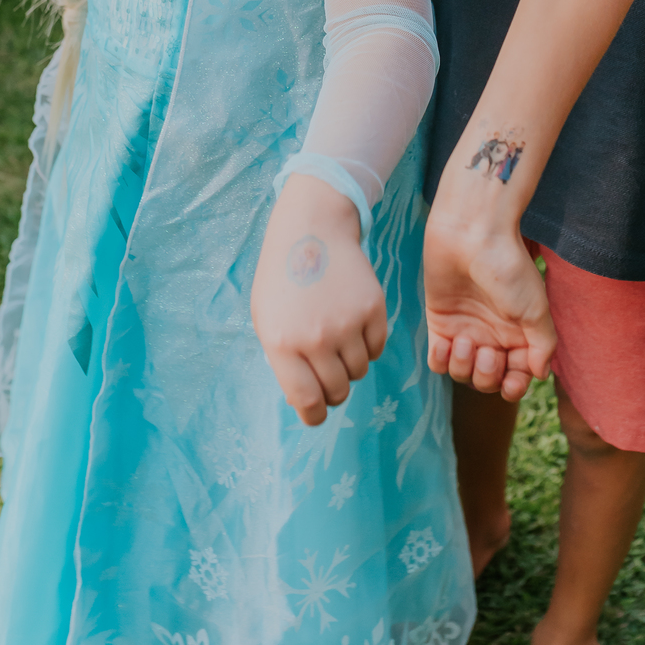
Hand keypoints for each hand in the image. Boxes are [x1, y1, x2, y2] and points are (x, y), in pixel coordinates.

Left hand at [251, 175, 386, 426]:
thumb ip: (282, 360)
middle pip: (338, 391)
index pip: (307, 402)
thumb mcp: (266, 319)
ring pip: (359, 371)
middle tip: (326, 371)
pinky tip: (352, 323)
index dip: (313, 415)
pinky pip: (377, 348)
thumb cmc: (283, 276)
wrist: (312, 228)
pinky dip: (367, 344)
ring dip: (349, 364)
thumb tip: (305, 399)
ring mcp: (348, 324)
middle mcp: (316, 339)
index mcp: (283, 344)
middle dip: (332, 389)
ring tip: (336, 337)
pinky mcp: (374, 309)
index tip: (316, 414)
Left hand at [424, 204, 555, 403]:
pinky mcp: (440, 322)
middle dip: (488, 376)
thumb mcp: (536, 311)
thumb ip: (542, 347)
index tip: (512, 381)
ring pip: (462, 374)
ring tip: (466, 341)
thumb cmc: (508, 269)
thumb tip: (538, 375)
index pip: (516, 377)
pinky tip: (448, 343)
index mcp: (519, 335)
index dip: (513, 387)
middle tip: (488, 352)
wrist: (472, 236)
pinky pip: (438, 360)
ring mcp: (466, 329)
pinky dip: (442, 361)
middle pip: (488, 380)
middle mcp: (492, 336)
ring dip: (464, 367)